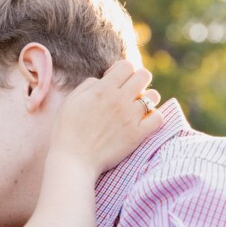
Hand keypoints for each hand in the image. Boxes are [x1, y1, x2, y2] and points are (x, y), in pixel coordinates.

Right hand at [51, 59, 162, 177]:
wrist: (73, 161)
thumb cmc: (67, 132)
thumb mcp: (71, 101)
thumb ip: (88, 85)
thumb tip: (102, 80)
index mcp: (103, 89)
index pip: (127, 65)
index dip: (122, 71)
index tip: (115, 82)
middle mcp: (120, 100)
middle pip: (144, 75)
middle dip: (137, 81)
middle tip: (128, 93)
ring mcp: (130, 118)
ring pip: (153, 95)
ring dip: (147, 99)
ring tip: (136, 108)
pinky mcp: (137, 135)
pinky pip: (158, 118)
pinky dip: (154, 117)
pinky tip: (144, 121)